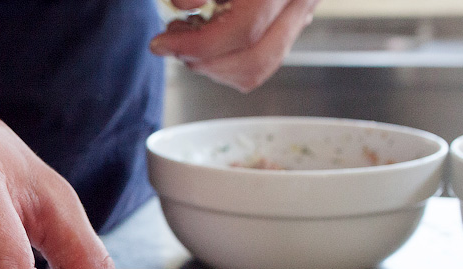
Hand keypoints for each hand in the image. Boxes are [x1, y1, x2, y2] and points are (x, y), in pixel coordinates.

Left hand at [150, 0, 319, 91]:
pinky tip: (205, 38)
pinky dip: (225, 63)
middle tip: (172, 43)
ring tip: (185, 38)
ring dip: (213, 66)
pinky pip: (260, 63)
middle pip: (255, 59)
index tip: (161, 42)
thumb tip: (183, 6)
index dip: (197, 45)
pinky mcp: (291, 22)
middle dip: (204, 62)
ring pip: (260, 68)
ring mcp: (301, 12)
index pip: (245, 29)